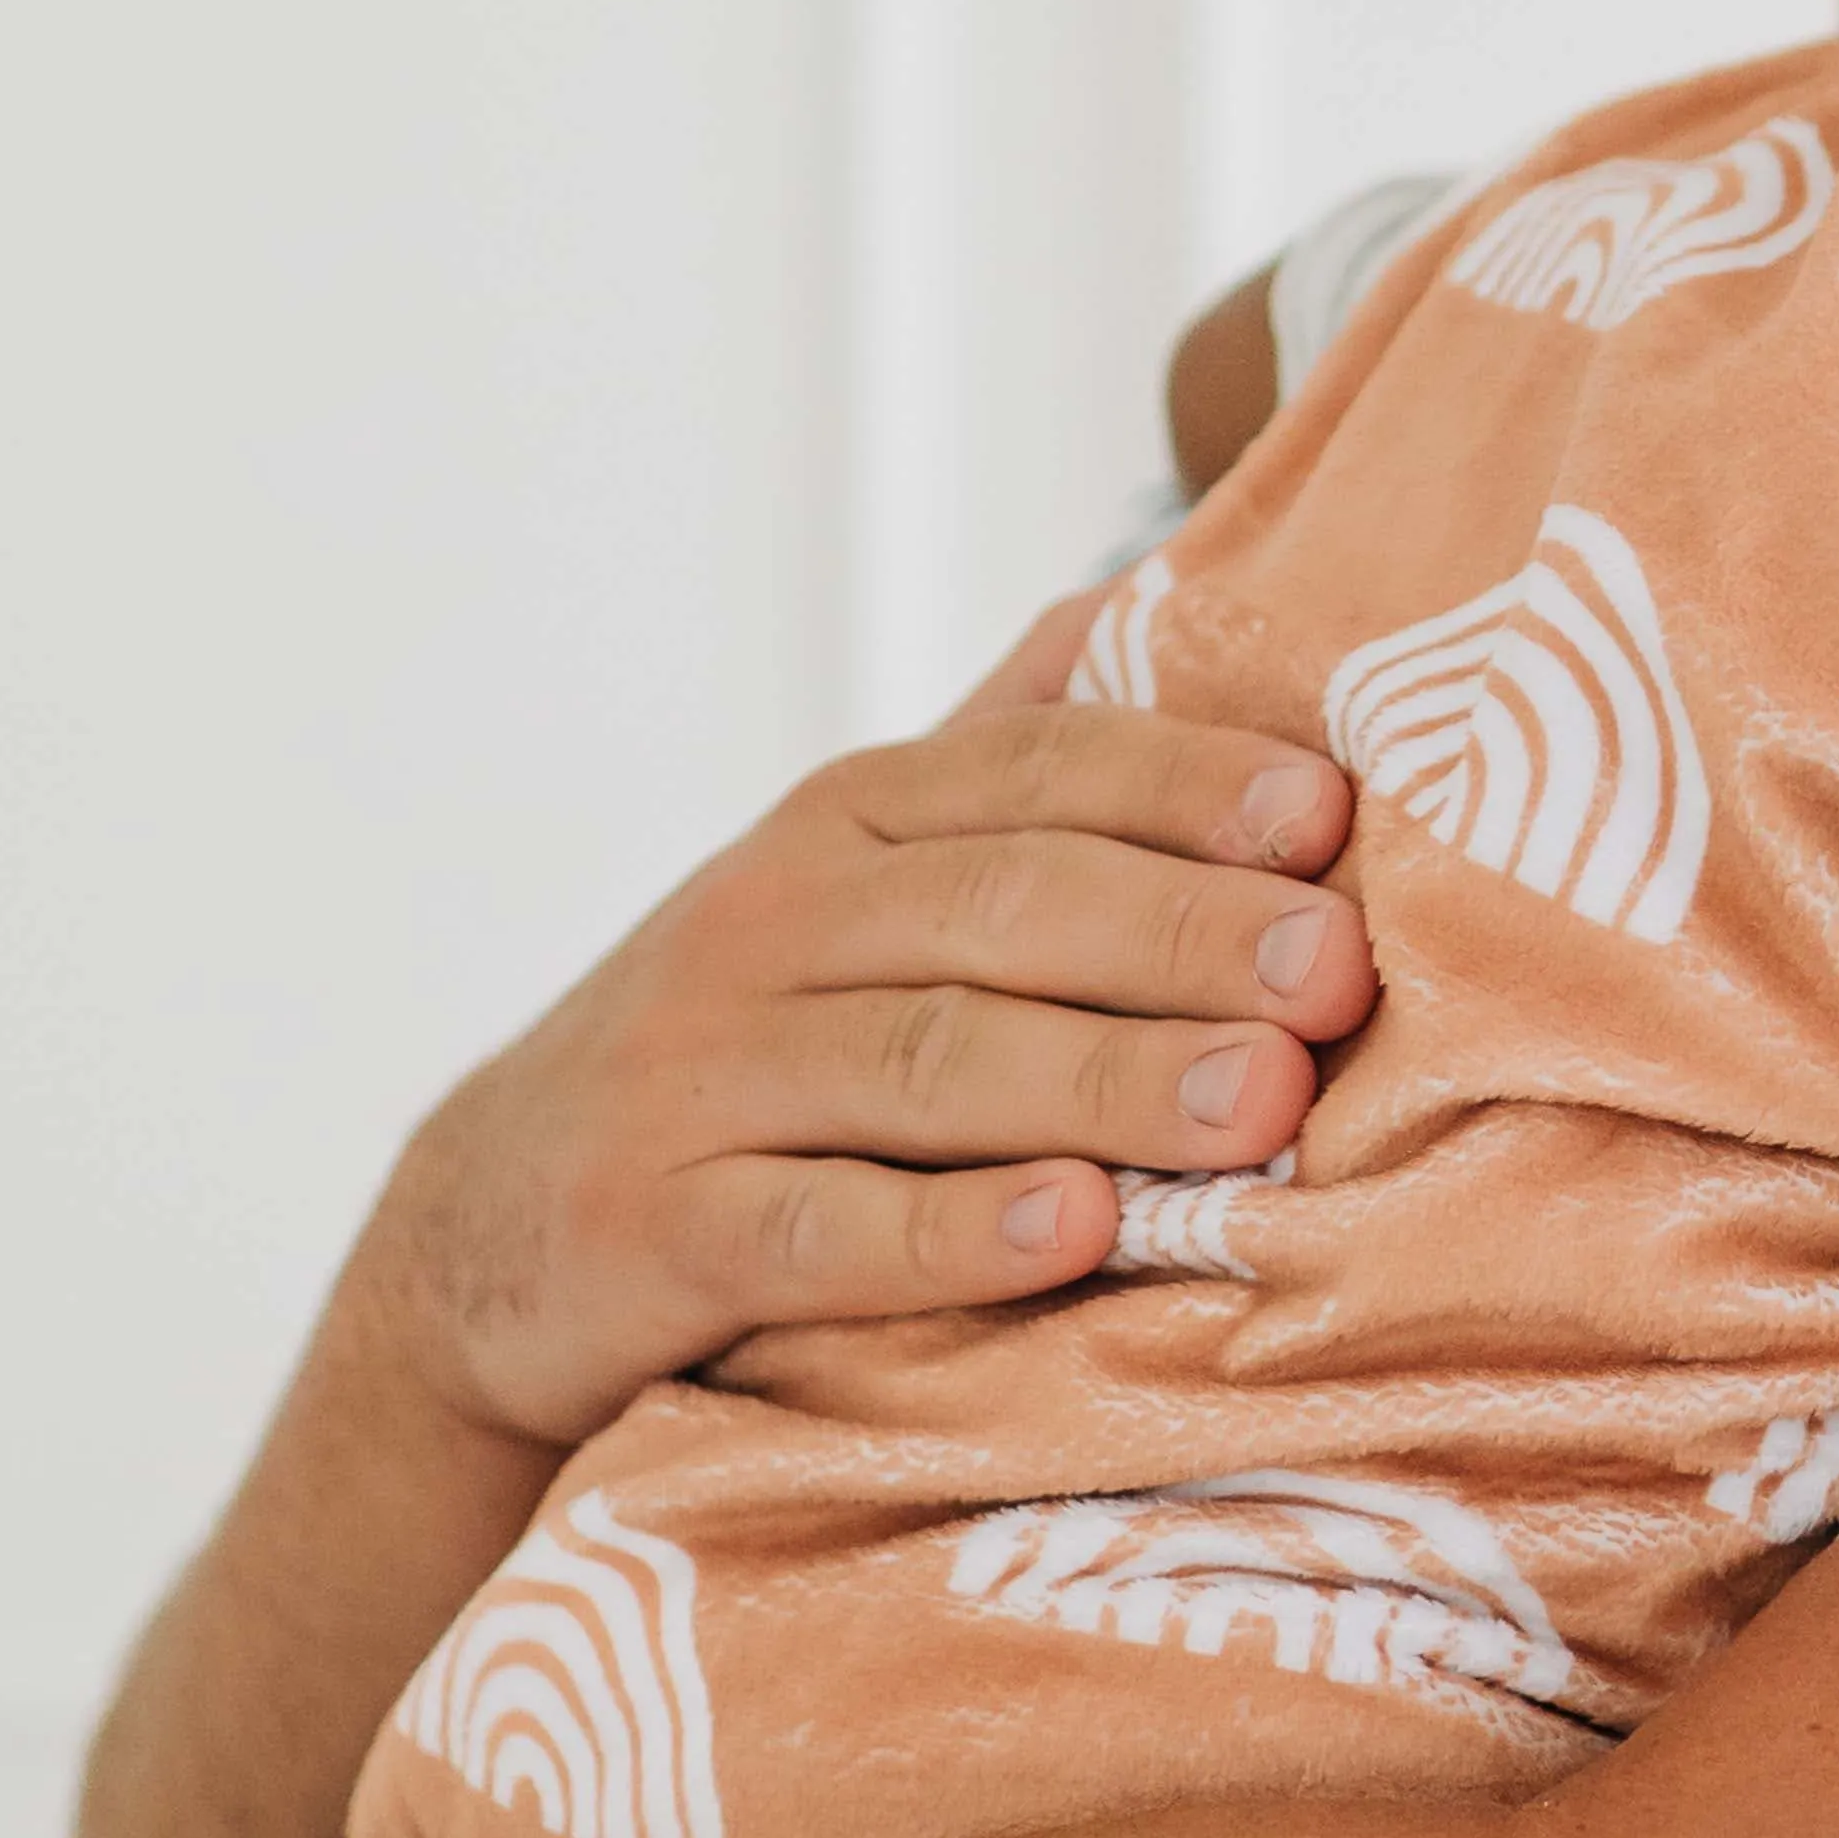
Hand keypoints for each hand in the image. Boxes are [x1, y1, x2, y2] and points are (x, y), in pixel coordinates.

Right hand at [365, 597, 1377, 1447]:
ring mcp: (706, 1073)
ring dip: (1105, 1079)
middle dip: (1182, 936)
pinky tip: (1074, 1233)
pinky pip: (820, 1229)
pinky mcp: (659, 1229)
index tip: (1329, 819)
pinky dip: (949, 1234)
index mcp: (851, 820)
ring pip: (927, 1062)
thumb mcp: (856, 877)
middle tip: (1337, 974)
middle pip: (1003, 910)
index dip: (1184, 786)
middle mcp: (773, 921)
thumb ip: (999, 761)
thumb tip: (1142, 603)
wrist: (501, 1222)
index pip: (1036, 771)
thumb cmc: (753, 1037)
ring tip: (1260, 1102)